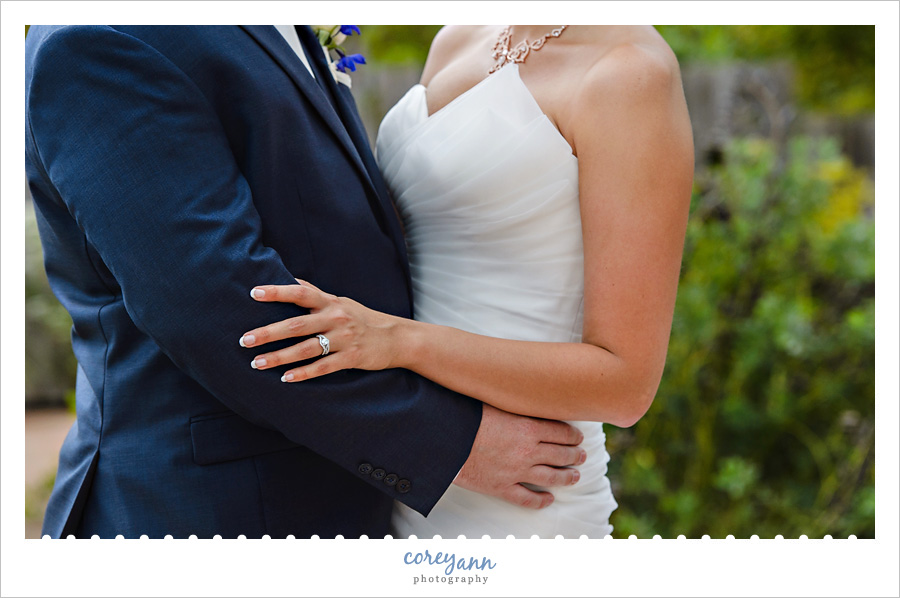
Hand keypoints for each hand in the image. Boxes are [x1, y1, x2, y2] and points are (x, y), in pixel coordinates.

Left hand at [239, 280, 404, 380]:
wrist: (397, 338)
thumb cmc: (362, 319)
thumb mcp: (341, 302)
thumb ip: (316, 294)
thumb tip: (291, 280)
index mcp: (331, 302)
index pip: (300, 292)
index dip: (277, 291)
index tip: (254, 293)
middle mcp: (336, 318)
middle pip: (297, 324)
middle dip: (268, 333)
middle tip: (245, 340)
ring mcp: (344, 339)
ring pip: (306, 349)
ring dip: (279, 357)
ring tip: (257, 363)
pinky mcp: (352, 358)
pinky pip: (323, 367)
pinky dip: (304, 373)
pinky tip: (286, 378)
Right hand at [455, 404, 586, 508]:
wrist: (443, 440)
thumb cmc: (466, 416)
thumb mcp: (495, 402)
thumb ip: (513, 403)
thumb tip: (523, 391)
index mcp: (528, 427)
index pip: (561, 432)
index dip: (573, 435)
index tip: (578, 437)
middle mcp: (528, 451)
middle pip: (562, 455)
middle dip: (576, 455)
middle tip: (582, 455)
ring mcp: (516, 471)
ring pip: (551, 477)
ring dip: (567, 477)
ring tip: (575, 476)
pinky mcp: (501, 487)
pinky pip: (527, 498)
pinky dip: (541, 500)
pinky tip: (548, 499)